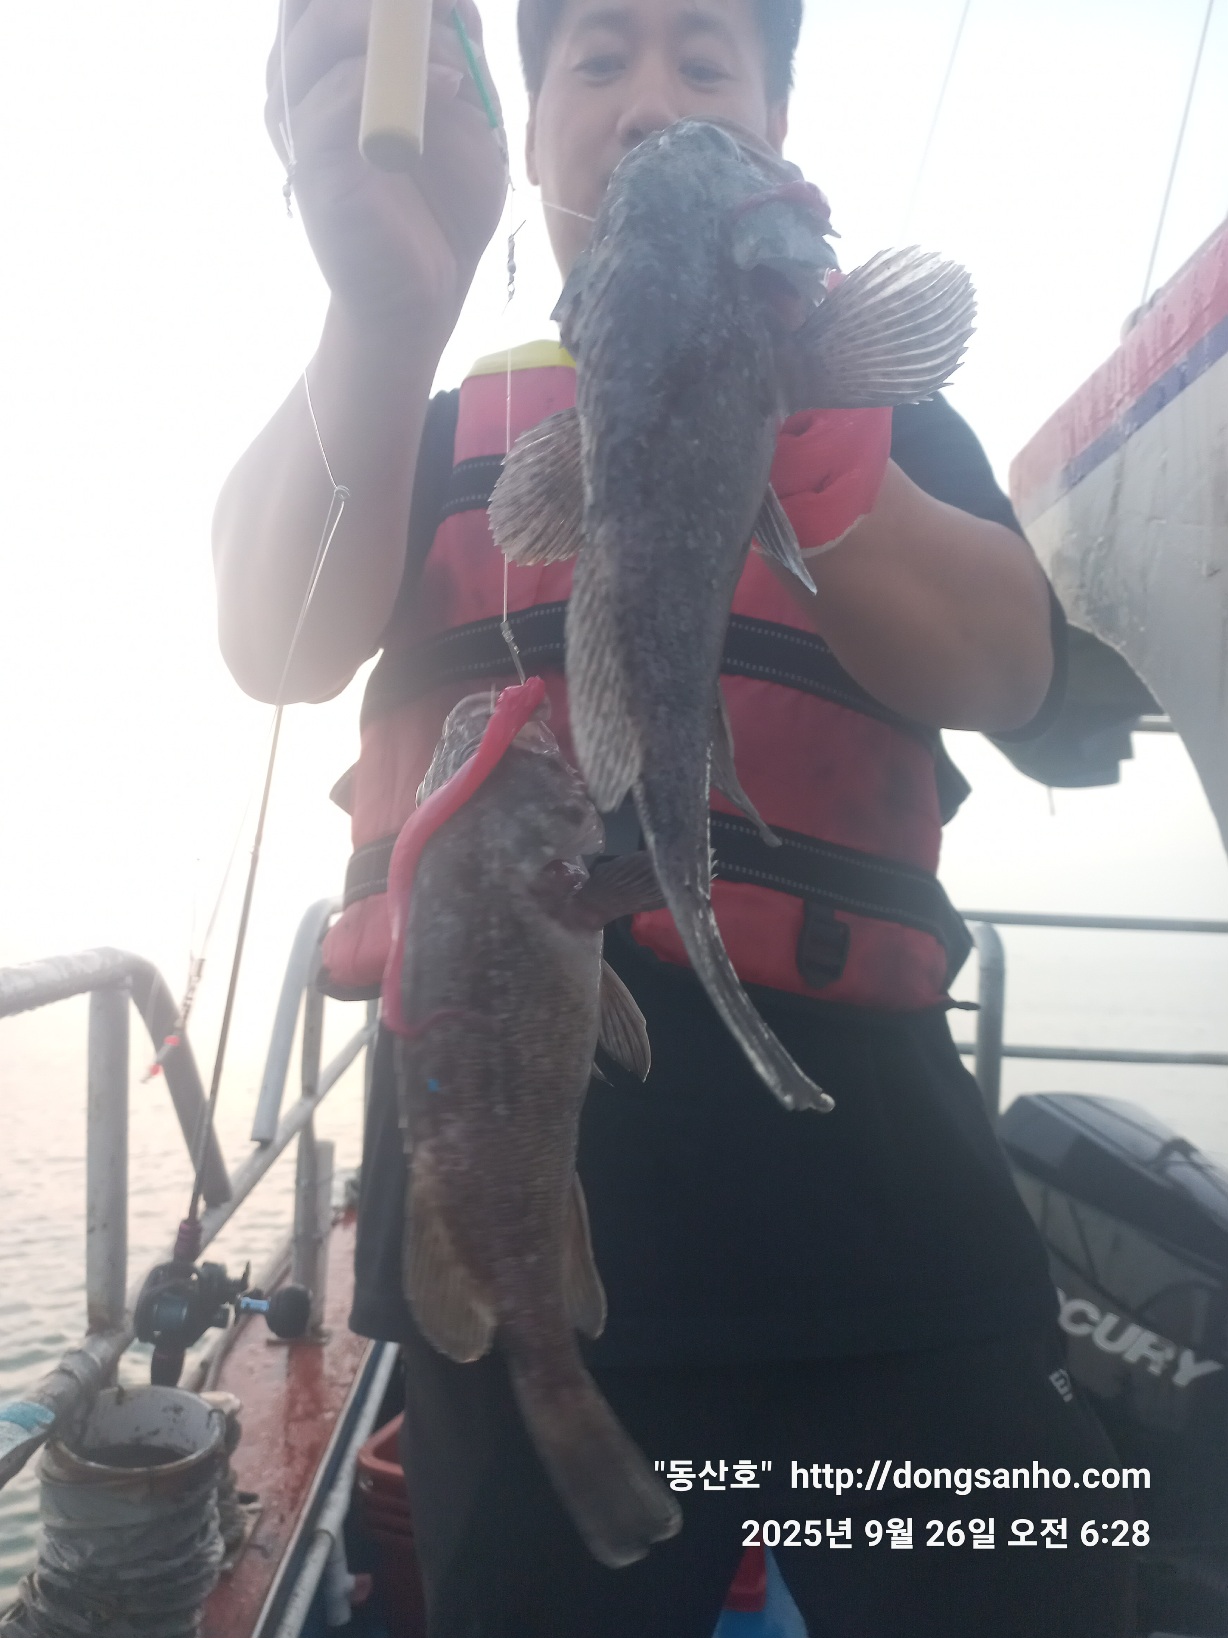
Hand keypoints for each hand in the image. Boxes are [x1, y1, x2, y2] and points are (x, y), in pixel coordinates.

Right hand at [267, 0, 507, 340]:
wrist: (428, 290)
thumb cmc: (445, 202)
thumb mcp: (469, 113)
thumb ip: (457, 51)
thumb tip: (454, 5)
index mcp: (328, 60)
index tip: (443, 4)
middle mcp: (300, 82)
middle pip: (311, 3)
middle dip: (383, 1)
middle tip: (440, 8)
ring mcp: (298, 121)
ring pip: (319, 34)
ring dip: (395, 30)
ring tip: (458, 58)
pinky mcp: (310, 164)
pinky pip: (337, 95)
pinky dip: (399, 84)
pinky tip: (452, 89)